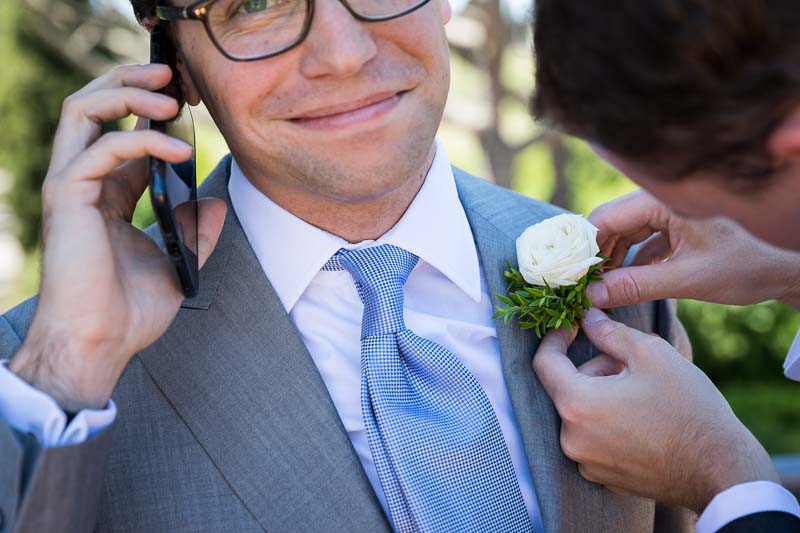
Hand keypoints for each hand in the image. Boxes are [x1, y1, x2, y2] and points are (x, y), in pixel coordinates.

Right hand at [9, 64, 226, 411]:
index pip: (122, 133)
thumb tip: (214, 202)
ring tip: (171, 96)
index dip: (153, 110)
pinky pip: (102, 148)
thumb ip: (192, 230)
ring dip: (128, 92)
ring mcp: (71, 185)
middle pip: (93, 107)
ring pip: (83, 110)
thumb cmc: (130, 312)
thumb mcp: (175, 263)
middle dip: (131, 80)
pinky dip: (141, 139)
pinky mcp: (67, 196)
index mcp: (107, 195)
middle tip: (173, 73)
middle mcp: (84, 182)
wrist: (100, 344)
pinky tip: (178, 148)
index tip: (191, 100)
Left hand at [532, 308, 778, 513]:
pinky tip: (644, 421)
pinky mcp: (604, 478)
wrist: (721, 470)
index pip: (544, 363)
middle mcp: (572, 439)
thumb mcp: (651, 354)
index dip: (556, 337)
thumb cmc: (688, 409)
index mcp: (576, 405)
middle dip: (596, 369)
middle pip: (569, 388)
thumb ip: (610, 332)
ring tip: (645, 395)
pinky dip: (610, 423)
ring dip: (603, 396)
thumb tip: (587, 316)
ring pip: (582, 413)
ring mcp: (586, 463)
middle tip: (633, 365)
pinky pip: (595, 439)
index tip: (572, 325)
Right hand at [586, 190, 799, 309]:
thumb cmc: (744, 267)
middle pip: (611, 224)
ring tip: (602, 289)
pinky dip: (631, 261)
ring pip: (625, 233)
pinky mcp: (676, 228)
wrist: (786, 268)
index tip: (572, 277)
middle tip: (584, 287)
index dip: (584, 248)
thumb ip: (636, 286)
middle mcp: (661, 201)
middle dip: (596, 255)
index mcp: (663, 202)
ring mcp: (669, 213)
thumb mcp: (686, 279)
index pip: (605, 218)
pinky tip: (625, 283)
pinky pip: (642, 240)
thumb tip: (592, 296)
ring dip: (612, 260)